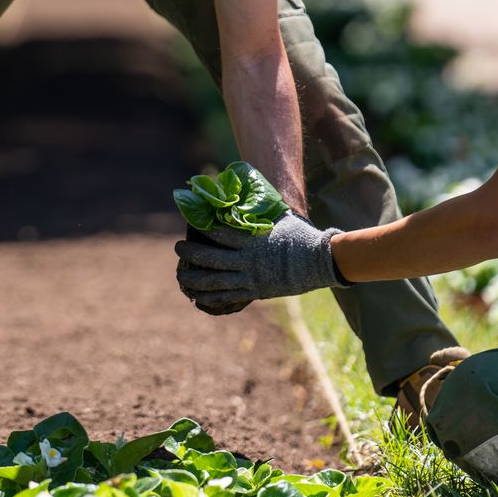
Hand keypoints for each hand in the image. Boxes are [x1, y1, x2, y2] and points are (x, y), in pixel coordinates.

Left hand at [175, 213, 346, 313]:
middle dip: (190, 253)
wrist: (320, 262)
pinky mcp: (255, 291)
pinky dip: (210, 297)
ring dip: (193, 278)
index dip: (202, 229)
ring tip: (180, 274)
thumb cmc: (301, 237)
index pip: (219, 234)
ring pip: (214, 281)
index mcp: (252, 241)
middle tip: (177, 248)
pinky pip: (227, 297)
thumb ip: (260, 214)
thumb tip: (246, 199)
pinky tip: (196, 296)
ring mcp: (250, 278)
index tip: (190, 224)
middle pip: (210, 258)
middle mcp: (247, 261)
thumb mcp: (279, 219)